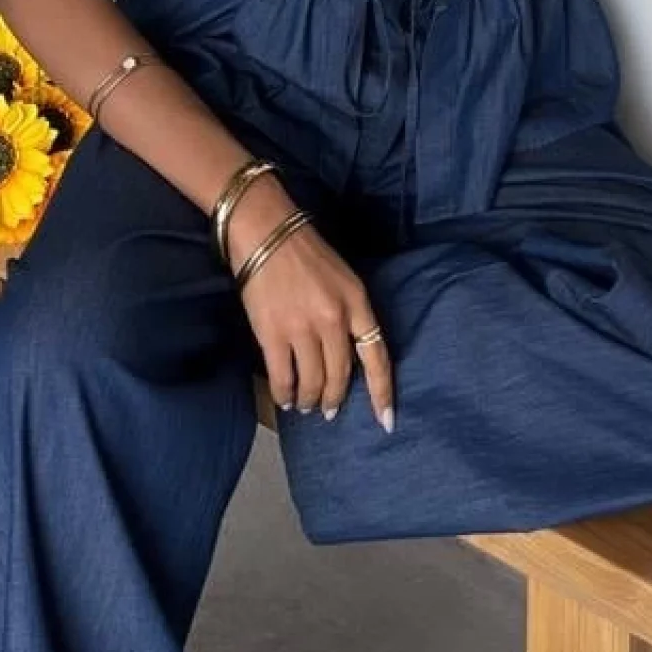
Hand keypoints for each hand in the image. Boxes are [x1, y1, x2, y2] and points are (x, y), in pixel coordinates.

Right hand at [228, 179, 394, 432]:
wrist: (265, 231)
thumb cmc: (304, 251)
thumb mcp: (342, 278)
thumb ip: (348, 313)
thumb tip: (345, 352)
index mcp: (356, 301)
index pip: (376, 356)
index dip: (382, 392)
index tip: (386, 420)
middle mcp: (334, 319)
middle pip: (341, 375)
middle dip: (335, 398)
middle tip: (328, 410)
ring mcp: (303, 328)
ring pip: (313, 381)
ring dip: (310, 399)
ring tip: (305, 404)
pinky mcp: (273, 334)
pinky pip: (283, 378)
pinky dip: (284, 393)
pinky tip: (284, 397)